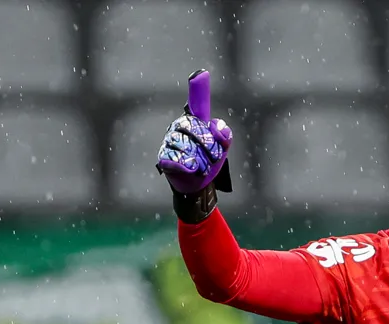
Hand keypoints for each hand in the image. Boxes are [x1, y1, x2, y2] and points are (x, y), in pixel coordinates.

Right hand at [155, 69, 232, 193]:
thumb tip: (216, 125)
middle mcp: (179, 127)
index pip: (197, 104)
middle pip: (194, 128)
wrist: (198, 184)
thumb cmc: (209, 161)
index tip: (201, 74)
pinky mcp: (163, 157)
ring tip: (203, 166)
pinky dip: (188, 166)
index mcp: (194, 121)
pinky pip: (177, 159)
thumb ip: (225, 135)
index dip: (198, 89)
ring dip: (201, 160)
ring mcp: (169, 141)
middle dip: (209, 145)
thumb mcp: (223, 149)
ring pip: (186, 146)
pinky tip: (192, 169)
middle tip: (215, 156)